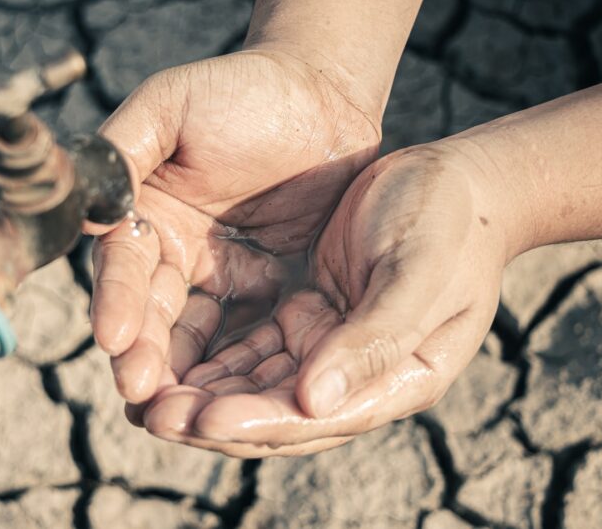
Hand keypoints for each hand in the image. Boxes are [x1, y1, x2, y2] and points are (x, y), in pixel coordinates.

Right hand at [91, 48, 380, 404]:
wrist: (322, 95)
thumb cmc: (241, 91)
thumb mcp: (170, 108)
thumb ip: (123, 150)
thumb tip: (81, 207)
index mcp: (142, 216)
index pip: (121, 268)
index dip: (116, 302)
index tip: (114, 338)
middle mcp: (173, 256)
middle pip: (152, 316)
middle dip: (144, 357)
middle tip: (142, 398)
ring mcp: (220, 279)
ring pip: (196, 339)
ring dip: (185, 378)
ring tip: (179, 419)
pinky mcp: (267, 294)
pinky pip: (250, 337)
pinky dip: (238, 370)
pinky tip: (234, 402)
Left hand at [140, 143, 511, 456]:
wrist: (457, 180)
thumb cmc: (449, 222)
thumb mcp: (419, 274)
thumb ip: (373, 339)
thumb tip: (313, 401)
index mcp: (398, 379)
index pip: (317, 419)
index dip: (256, 422)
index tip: (199, 417)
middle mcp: (359, 376)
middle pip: (276, 414)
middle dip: (213, 417)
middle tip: (150, 414)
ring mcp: (331, 349)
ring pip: (257, 386)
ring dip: (204, 394)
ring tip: (144, 395)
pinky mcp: (309, 316)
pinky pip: (254, 348)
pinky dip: (215, 358)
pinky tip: (169, 358)